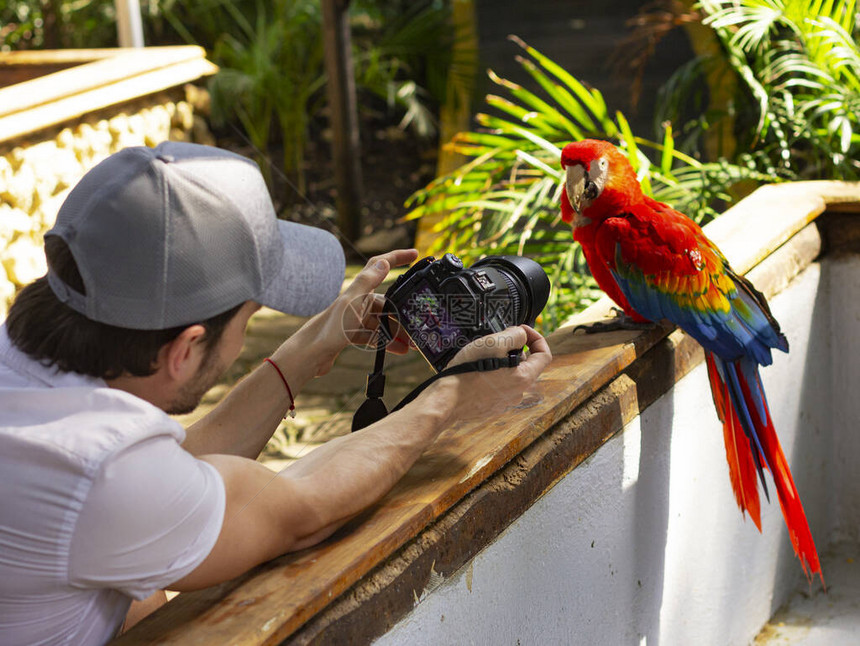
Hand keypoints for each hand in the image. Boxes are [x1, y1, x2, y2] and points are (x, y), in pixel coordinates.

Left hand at [310, 249, 418, 374]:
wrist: (311, 354)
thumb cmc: (329, 328)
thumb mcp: (352, 303)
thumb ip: (368, 282)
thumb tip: (383, 261)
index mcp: (359, 290)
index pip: (380, 266)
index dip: (397, 257)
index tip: (415, 254)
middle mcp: (358, 301)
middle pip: (387, 303)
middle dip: (404, 314)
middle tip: (418, 325)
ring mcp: (355, 317)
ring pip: (383, 321)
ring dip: (397, 332)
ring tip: (412, 343)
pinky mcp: (352, 333)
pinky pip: (375, 335)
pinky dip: (387, 342)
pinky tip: (399, 350)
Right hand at [427, 325, 551, 422]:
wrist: (446, 399)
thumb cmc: (468, 371)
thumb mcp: (493, 343)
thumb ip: (515, 335)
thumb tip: (521, 335)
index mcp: (524, 378)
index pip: (545, 355)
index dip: (536, 337)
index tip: (522, 330)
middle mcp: (518, 392)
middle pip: (526, 365)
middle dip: (514, 350)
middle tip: (496, 342)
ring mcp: (505, 401)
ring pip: (511, 375)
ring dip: (502, 363)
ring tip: (482, 357)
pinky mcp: (492, 406)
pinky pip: (498, 386)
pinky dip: (491, 376)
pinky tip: (476, 371)